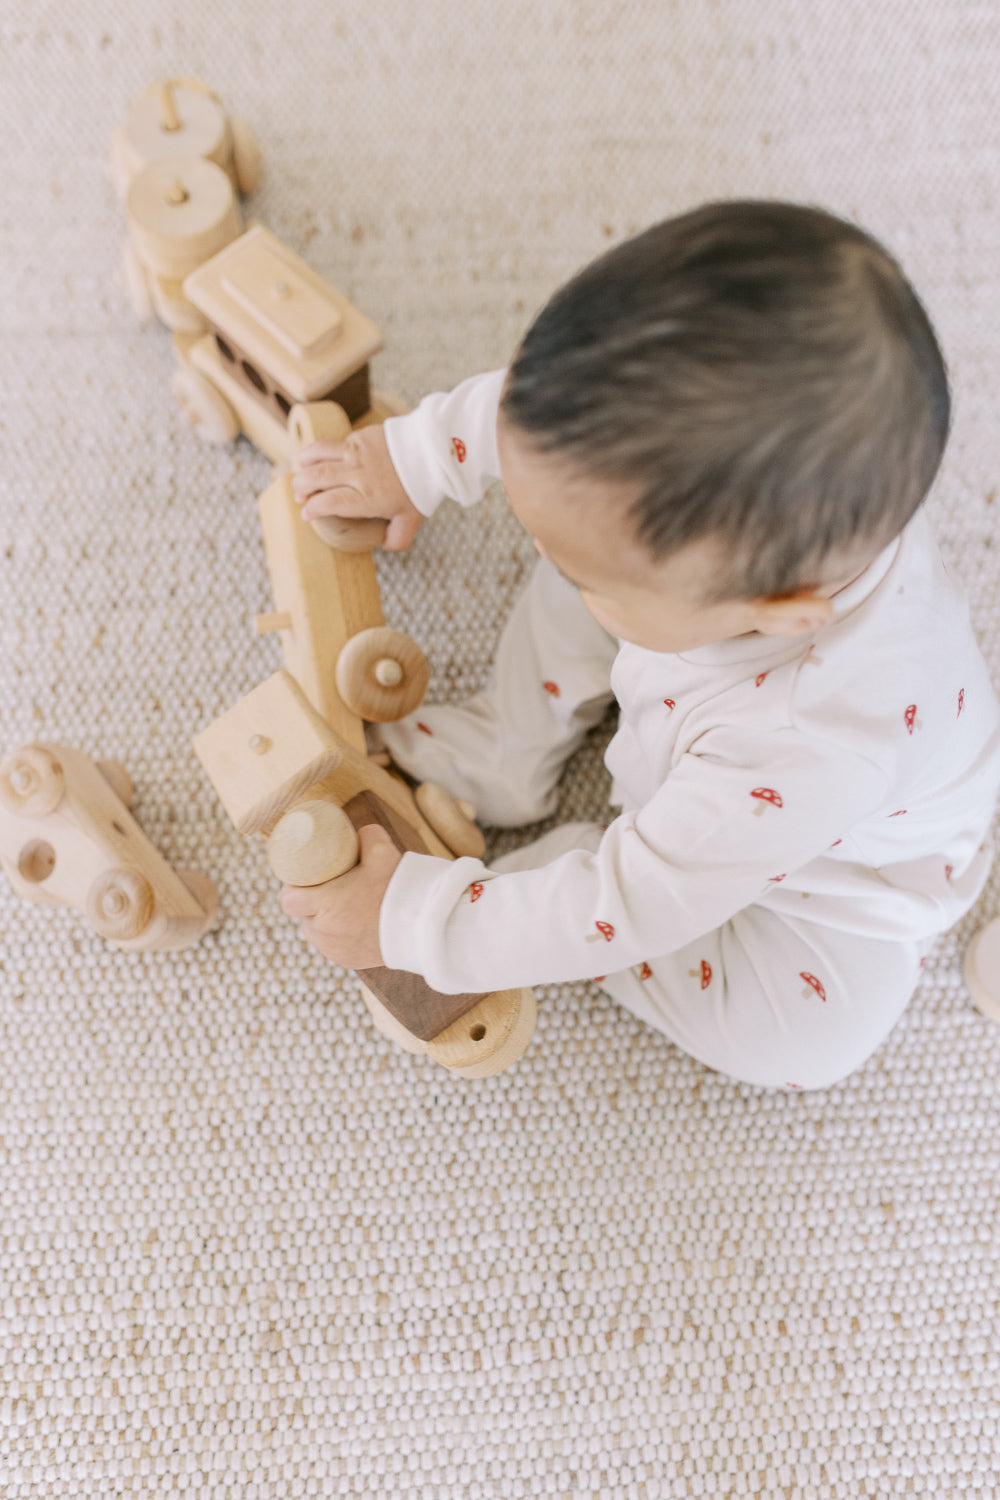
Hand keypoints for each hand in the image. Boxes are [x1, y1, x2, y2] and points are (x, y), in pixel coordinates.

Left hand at [279, 824, 402, 968]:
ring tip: (340, 907)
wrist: (422, 929)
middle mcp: (323, 932)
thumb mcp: (383, 853)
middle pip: (303, 916)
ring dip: (323, 921)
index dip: (293, 889)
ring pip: (317, 932)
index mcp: (324, 905)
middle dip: (311, 903)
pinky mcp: (347, 962)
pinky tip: (351, 925)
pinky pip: (333, 946)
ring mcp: (334, 950)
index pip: (288, 900)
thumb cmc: (399, 890)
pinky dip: (338, 936)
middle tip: (327, 889)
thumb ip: (369, 836)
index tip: (304, 880)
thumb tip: (361, 831)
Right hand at [292, 423, 424, 551]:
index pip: (328, 502)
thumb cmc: (422, 488)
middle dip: (300, 487)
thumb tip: (382, 544)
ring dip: (305, 463)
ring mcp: (357, 452)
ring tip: (302, 470)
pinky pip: (336, 443)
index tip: (306, 514)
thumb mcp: (411, 521)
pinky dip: (324, 451)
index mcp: (367, 498)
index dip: (312, 508)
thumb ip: (396, 538)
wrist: (435, 452)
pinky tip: (324, 457)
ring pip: (318, 453)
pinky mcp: (361, 436)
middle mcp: (357, 474)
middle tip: (298, 494)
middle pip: (316, 477)